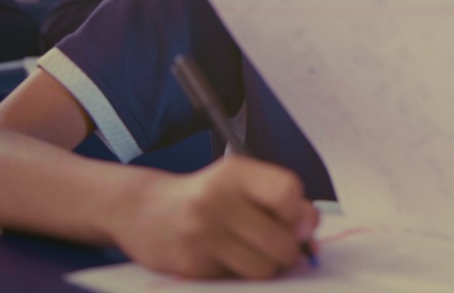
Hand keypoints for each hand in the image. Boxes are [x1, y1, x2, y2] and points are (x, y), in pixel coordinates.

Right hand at [112, 156, 318, 278]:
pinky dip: (239, 275)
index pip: (287, 192)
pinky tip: (225, 259)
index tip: (292, 220)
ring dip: (266, 267)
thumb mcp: (241, 185)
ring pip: (263, 268)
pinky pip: (237, 281)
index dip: (299, 213)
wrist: (143, 211)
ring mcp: (201, 233)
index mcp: (235, 172)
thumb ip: (280, 202)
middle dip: (288, 250)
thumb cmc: (206, 198)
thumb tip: (311, 232)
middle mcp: (216, 198)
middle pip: (281, 240)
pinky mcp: (190, 264)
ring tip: (251, 253)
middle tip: (276, 245)